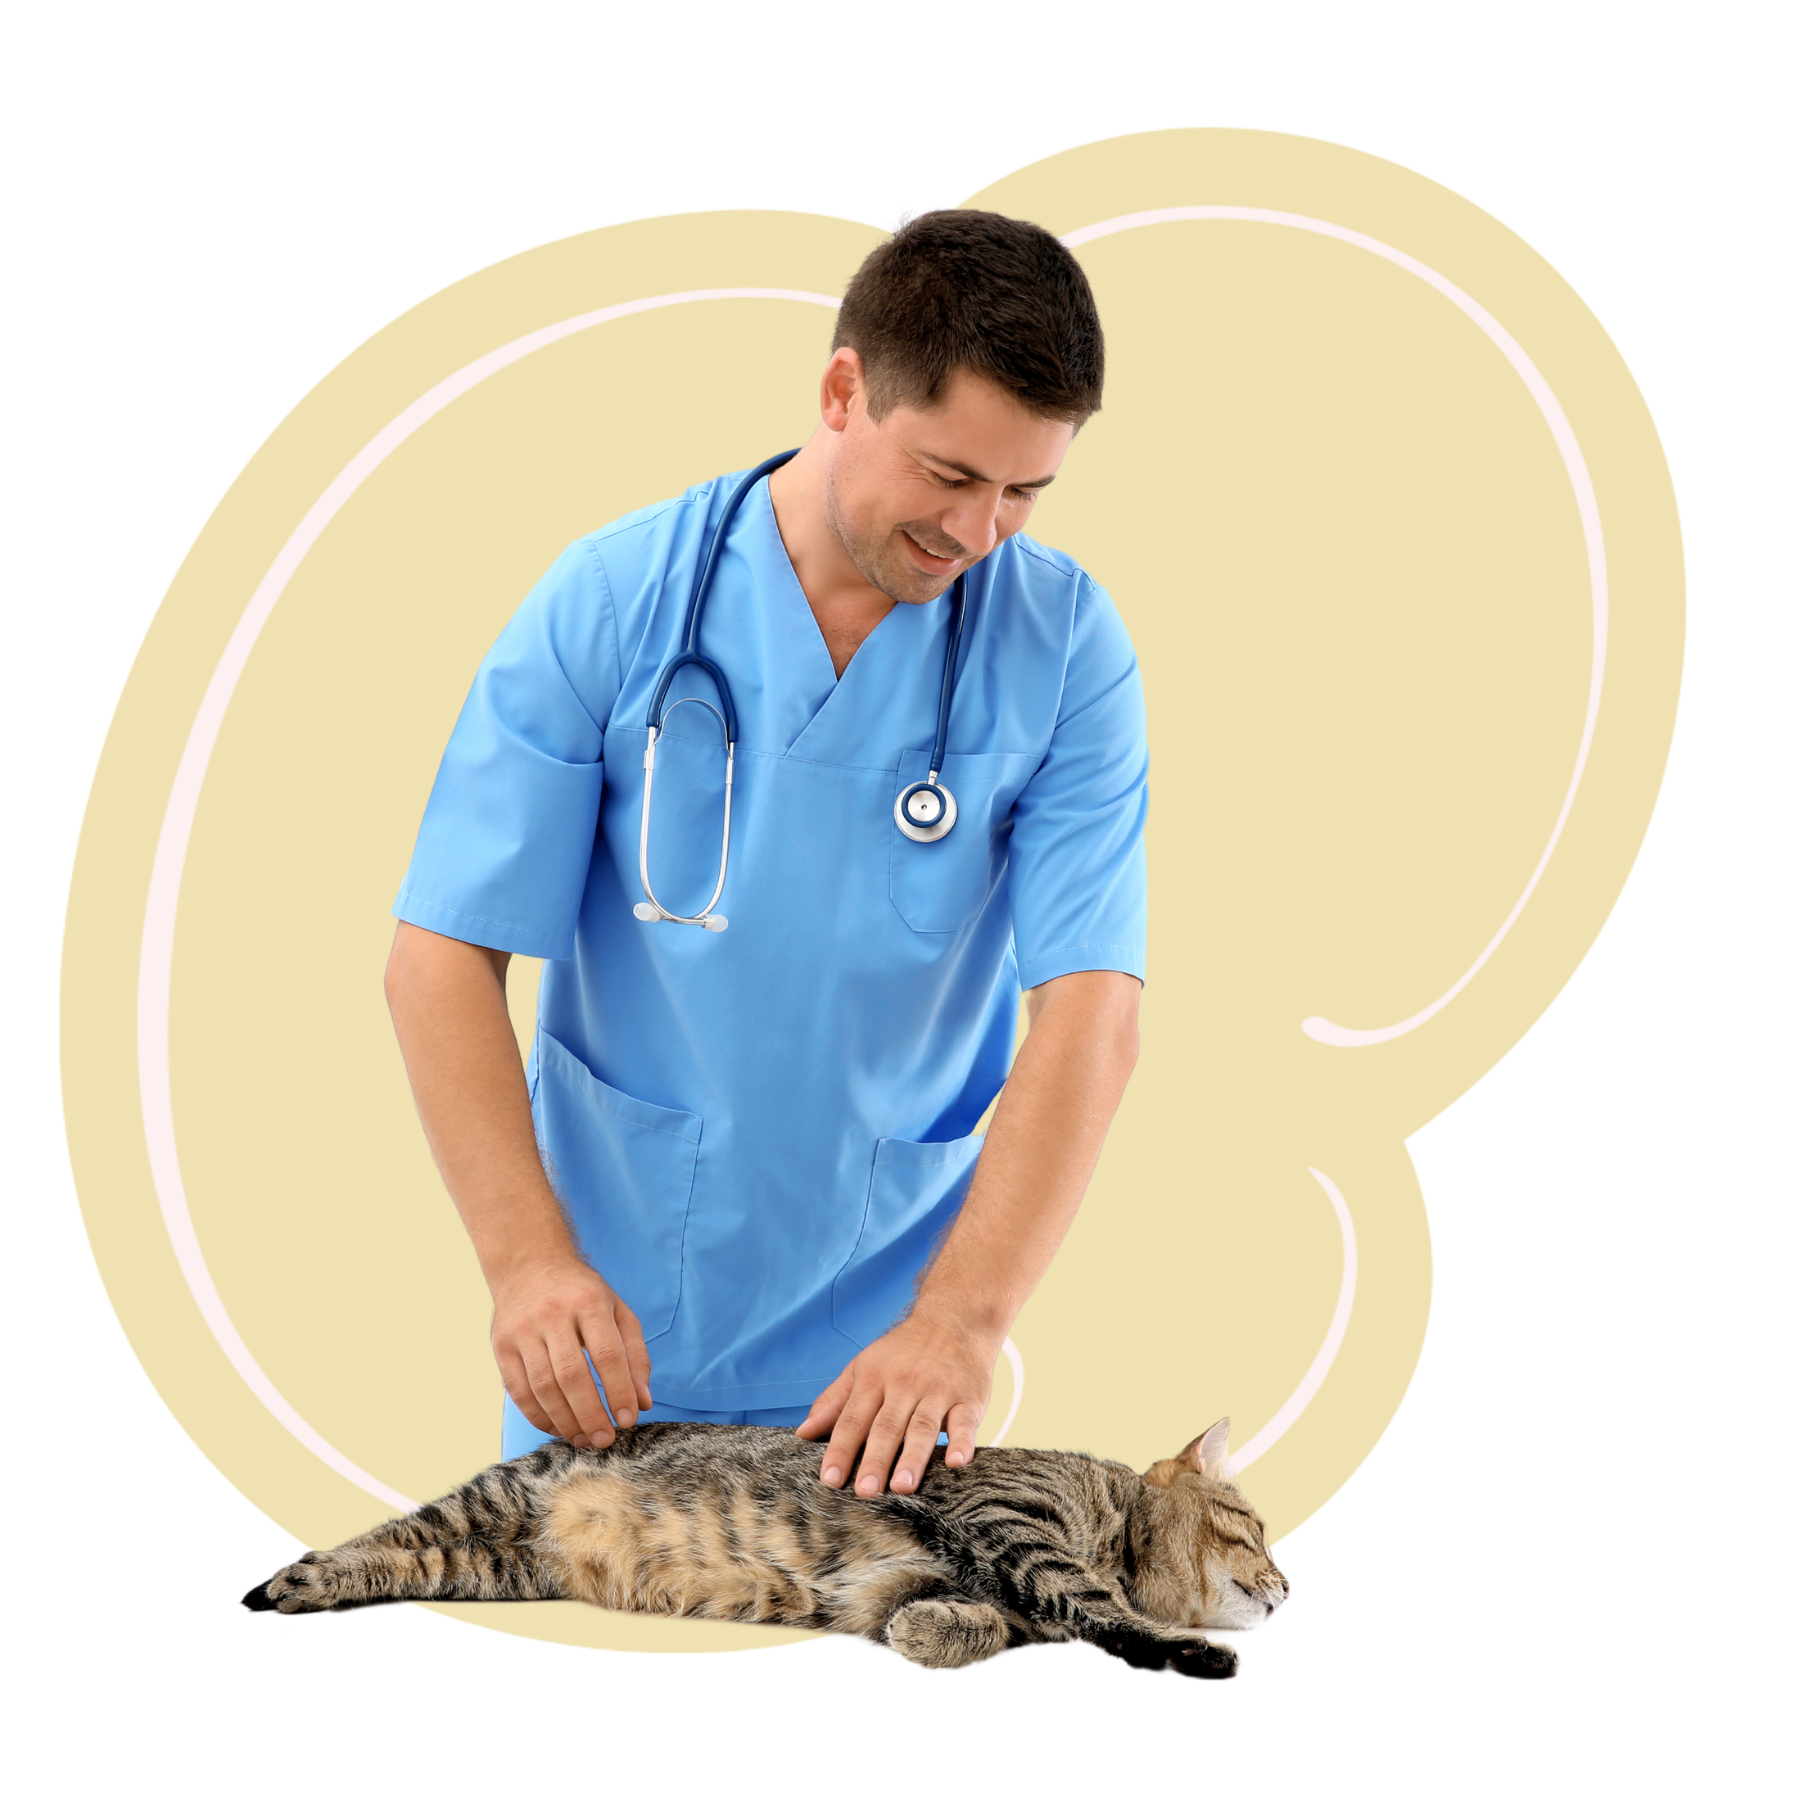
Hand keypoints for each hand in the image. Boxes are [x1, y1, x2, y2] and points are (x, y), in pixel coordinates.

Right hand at [490, 1255, 652, 1449]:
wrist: (529, 1265)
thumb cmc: (582, 1294)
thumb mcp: (617, 1311)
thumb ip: (635, 1355)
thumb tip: (643, 1401)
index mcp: (589, 1302)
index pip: (607, 1354)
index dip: (619, 1391)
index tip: (628, 1419)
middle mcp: (553, 1314)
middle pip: (572, 1375)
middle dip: (591, 1414)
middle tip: (605, 1439)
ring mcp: (523, 1330)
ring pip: (543, 1387)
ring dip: (565, 1421)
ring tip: (584, 1438)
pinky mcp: (501, 1346)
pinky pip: (518, 1391)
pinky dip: (538, 1416)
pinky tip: (557, 1427)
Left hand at [796, 1311, 996, 1495]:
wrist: (954, 1319)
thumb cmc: (903, 1351)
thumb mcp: (864, 1366)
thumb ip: (834, 1400)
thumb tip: (803, 1433)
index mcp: (875, 1379)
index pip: (853, 1419)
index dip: (840, 1449)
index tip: (829, 1479)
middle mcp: (905, 1385)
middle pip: (887, 1426)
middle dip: (875, 1460)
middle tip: (865, 1492)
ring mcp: (938, 1392)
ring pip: (923, 1427)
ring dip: (913, 1457)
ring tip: (902, 1486)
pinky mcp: (969, 1399)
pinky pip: (965, 1423)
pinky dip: (962, 1442)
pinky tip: (956, 1462)